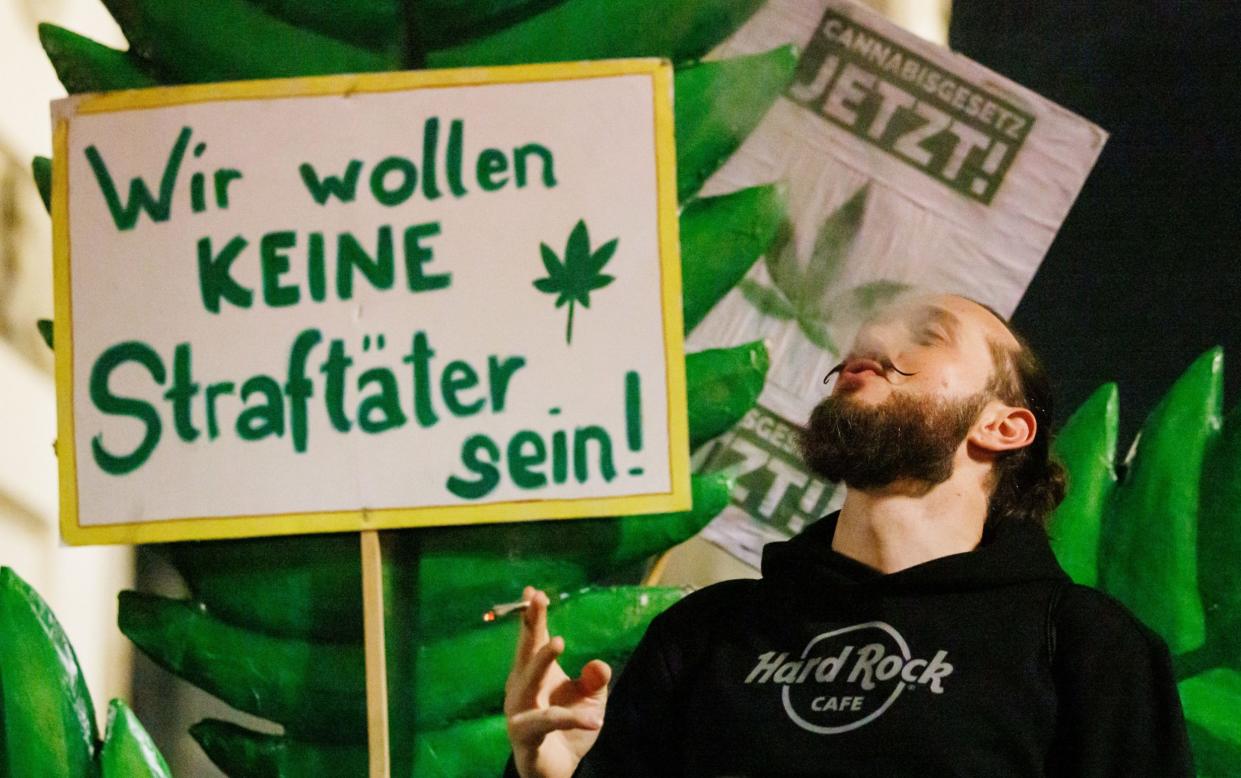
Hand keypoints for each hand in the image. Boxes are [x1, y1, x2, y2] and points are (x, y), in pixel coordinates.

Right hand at [505, 586, 612, 777]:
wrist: (555, 772)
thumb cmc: (569, 729)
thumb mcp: (590, 701)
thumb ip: (594, 681)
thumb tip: (598, 665)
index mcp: (533, 674)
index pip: (532, 640)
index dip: (532, 616)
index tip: (533, 591)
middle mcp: (520, 689)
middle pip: (524, 652)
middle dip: (530, 625)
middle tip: (537, 600)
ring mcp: (519, 713)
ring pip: (527, 684)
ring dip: (541, 661)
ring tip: (559, 641)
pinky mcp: (526, 737)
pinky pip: (549, 723)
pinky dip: (572, 719)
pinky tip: (595, 720)